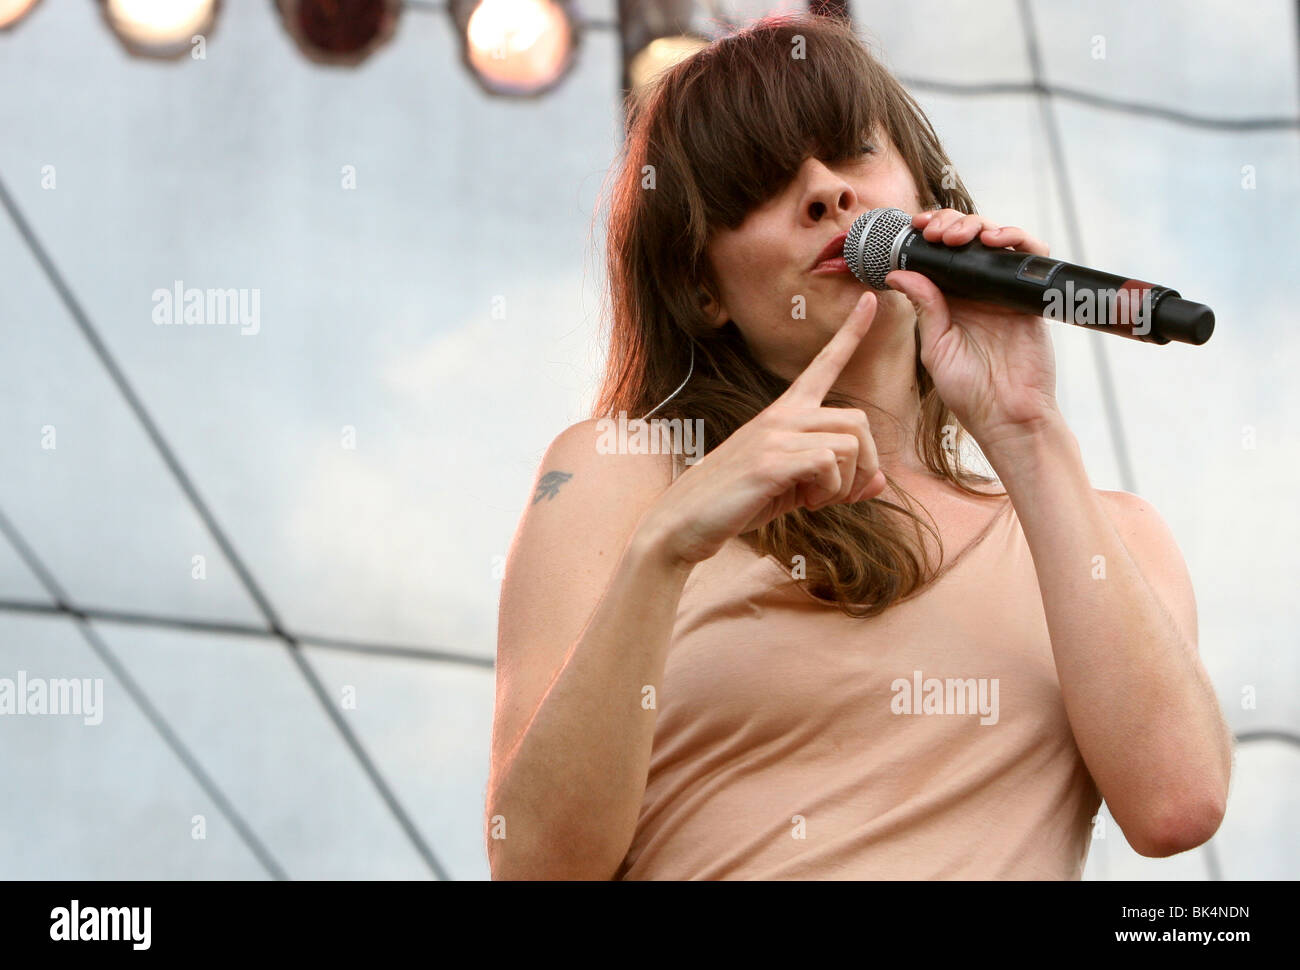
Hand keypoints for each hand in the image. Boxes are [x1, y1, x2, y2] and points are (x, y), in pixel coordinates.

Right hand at [640, 290, 888, 565]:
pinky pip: (830, 464)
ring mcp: (774, 435)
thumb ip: (838, 481)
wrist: (685, 520)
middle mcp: (781, 416)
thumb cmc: (738, 502)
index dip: (850, 333)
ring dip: (846, 483)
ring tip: (815, 499)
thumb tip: (880, 482)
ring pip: (849, 443)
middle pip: (857, 420)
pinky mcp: (771, 461)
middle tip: (839, 494)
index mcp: (784, 413)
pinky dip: (830, 491)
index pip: (823, 365)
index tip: (871, 299)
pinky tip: (805, 502)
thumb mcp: (794, 488)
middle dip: (864, 464)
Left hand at [884, 209, 1061, 455]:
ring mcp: (1005, 291)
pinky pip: (1030, 257)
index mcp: (949, 301)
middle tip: (935, 231)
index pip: (939, 255)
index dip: (928, 234)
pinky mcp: (1031, 295)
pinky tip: (993, 241)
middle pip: (967, 239)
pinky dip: (1015, 238)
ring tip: (958, 236)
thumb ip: (924, 307)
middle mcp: (977, 291)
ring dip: (976, 226)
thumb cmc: (969, 391)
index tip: (915, 227)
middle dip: (949, 224)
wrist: (1007, 415)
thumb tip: (898, 273)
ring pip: (997, 239)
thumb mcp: (937, 347)